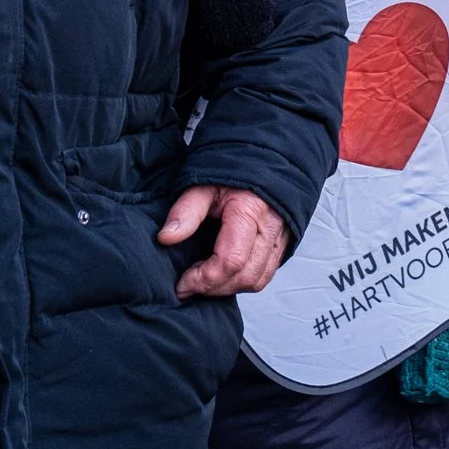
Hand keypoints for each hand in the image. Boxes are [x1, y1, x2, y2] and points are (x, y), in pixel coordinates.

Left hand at [160, 185, 289, 297]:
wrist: (262, 161)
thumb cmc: (232, 172)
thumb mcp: (202, 186)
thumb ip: (185, 211)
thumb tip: (166, 238)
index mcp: (250, 211)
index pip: (231, 260)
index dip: (204, 279)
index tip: (182, 283)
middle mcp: (270, 228)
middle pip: (246, 276)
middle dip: (214, 288)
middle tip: (189, 284)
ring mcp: (280, 237)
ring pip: (258, 280)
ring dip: (229, 287)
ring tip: (205, 280)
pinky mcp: (282, 244)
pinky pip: (265, 274)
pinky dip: (243, 281)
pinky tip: (223, 274)